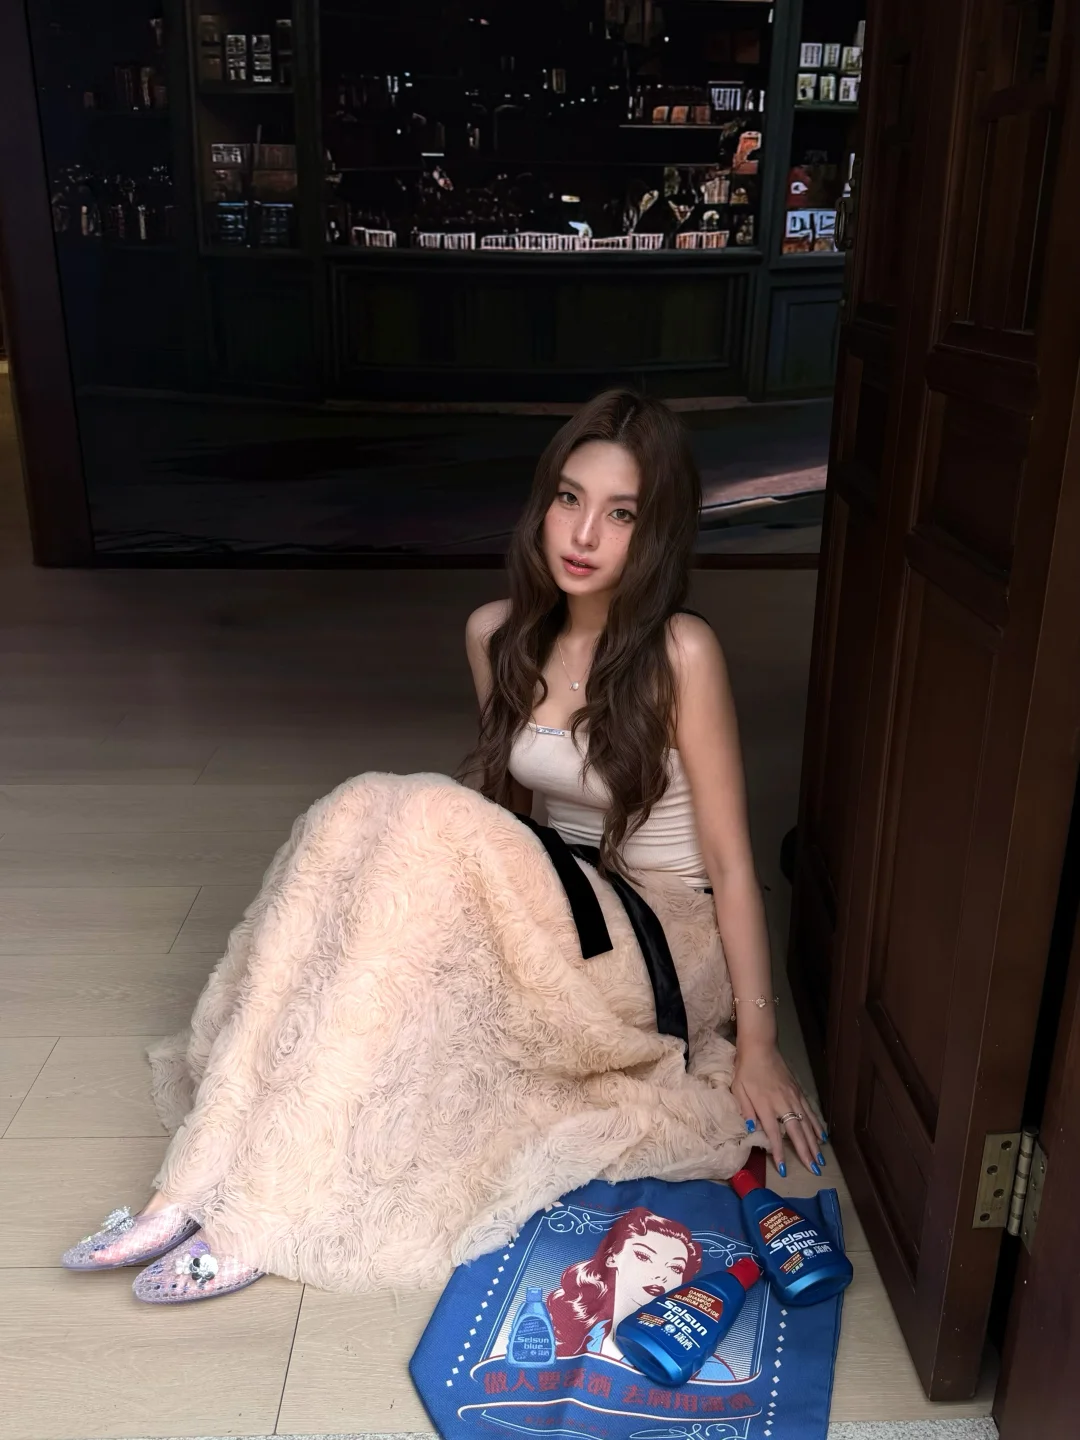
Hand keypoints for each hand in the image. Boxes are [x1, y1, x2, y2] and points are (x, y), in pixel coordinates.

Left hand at [733, 1041, 826, 1177]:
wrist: (760, 1048)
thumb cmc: (746, 1070)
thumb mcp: (738, 1090)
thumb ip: (745, 1110)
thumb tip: (752, 1130)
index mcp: (765, 1105)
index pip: (774, 1134)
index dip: (779, 1152)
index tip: (785, 1169)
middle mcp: (783, 1104)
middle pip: (797, 1132)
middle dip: (805, 1153)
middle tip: (814, 1170)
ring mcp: (794, 1098)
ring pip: (807, 1124)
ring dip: (814, 1143)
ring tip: (821, 1160)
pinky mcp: (799, 1092)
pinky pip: (810, 1112)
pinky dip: (817, 1126)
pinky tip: (823, 1137)